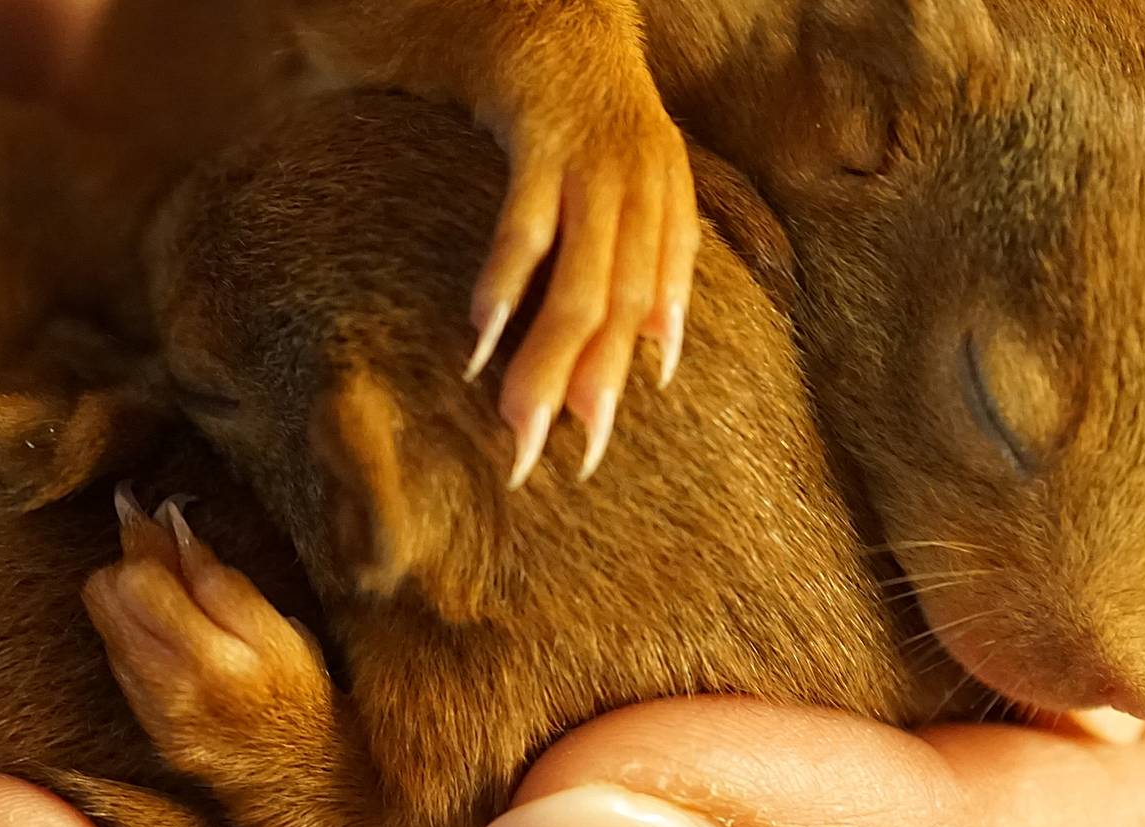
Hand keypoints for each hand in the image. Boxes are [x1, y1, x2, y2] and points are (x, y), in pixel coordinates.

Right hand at [472, 69, 700, 489]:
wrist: (557, 3)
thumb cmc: (584, 106)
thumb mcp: (628, 181)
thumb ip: (641, 257)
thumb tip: (652, 356)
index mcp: (664, 205)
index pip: (650, 309)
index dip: (621, 379)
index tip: (590, 451)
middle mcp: (641, 190)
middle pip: (616, 313)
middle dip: (582, 395)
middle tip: (545, 462)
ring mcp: (595, 164)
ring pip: (580, 283)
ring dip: (545, 360)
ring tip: (514, 424)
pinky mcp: (543, 135)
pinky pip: (527, 221)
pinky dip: (507, 282)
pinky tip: (481, 335)